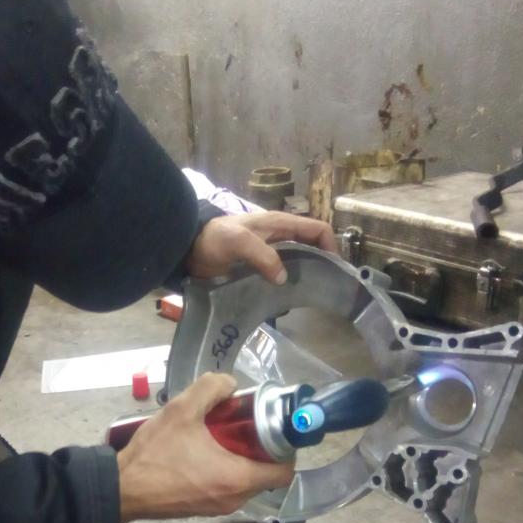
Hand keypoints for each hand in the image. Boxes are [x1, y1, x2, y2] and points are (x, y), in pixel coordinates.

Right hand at [117, 373, 293, 522]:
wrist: (121, 489)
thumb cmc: (154, 454)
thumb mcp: (181, 410)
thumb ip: (210, 389)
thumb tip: (229, 384)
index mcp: (237, 477)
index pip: (284, 472)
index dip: (285, 448)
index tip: (272, 428)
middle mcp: (234, 498)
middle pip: (265, 475)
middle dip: (262, 449)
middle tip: (246, 425)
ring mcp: (218, 508)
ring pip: (246, 482)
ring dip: (243, 459)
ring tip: (223, 434)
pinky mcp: (203, 510)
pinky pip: (227, 489)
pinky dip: (226, 471)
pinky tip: (205, 451)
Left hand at [184, 210, 337, 284]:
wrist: (187, 249)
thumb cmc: (212, 239)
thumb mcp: (238, 242)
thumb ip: (262, 255)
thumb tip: (283, 277)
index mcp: (278, 223)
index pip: (317, 229)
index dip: (331, 245)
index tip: (335, 269)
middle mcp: (278, 235)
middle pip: (311, 246)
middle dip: (322, 263)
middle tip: (327, 287)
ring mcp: (269, 252)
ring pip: (298, 261)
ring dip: (306, 275)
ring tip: (311, 296)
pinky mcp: (258, 267)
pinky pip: (282, 273)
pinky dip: (289, 283)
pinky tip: (289, 299)